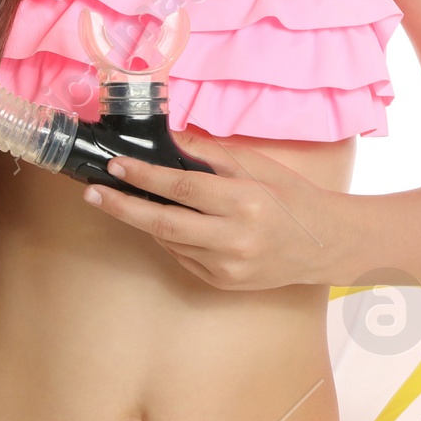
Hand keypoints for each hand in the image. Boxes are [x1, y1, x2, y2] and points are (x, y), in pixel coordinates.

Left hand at [80, 129, 343, 290]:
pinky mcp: (223, 282)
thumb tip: (168, 138)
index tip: (116, 165)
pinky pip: (182, 257)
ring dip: (144, 220)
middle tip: (93, 192)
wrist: (327, 245)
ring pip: (168, 241)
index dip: (144, 176)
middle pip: (162, 222)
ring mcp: (227, 266)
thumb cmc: (293, 197)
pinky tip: (167, 221)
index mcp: (244, 202)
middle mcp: (234, 238)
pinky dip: (169, 237)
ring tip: (125, 199)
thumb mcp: (259, 166)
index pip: (181, 187)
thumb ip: (212, 153)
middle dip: (121, 206)